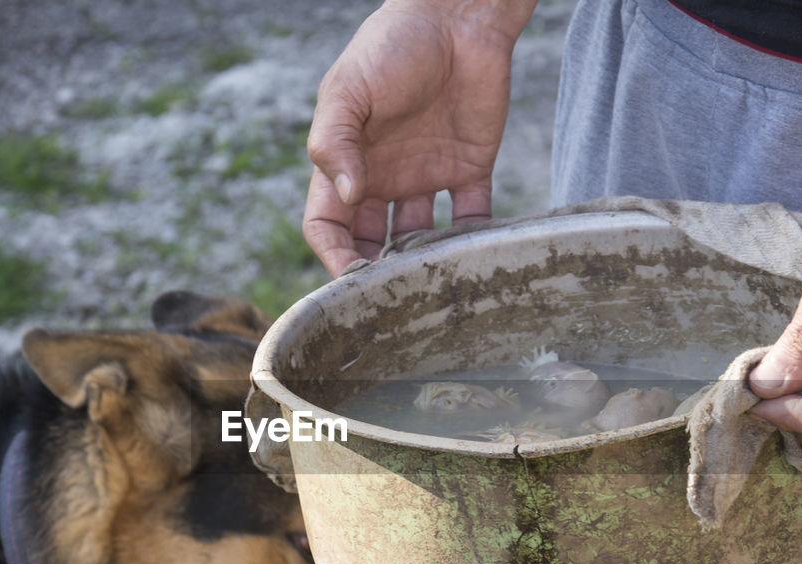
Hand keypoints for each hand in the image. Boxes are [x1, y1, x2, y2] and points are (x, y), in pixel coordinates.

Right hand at [303, 0, 535, 276]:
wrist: (459, 15)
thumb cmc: (393, 44)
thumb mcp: (349, 89)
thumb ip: (336, 141)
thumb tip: (346, 195)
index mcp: (347, 162)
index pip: (327, 225)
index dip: (331, 256)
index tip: (347, 282)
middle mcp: (383, 178)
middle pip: (370, 243)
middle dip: (374, 273)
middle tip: (390, 298)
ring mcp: (426, 177)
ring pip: (420, 241)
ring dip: (423, 265)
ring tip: (432, 284)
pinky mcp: (470, 170)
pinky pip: (471, 218)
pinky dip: (474, 242)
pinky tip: (474, 257)